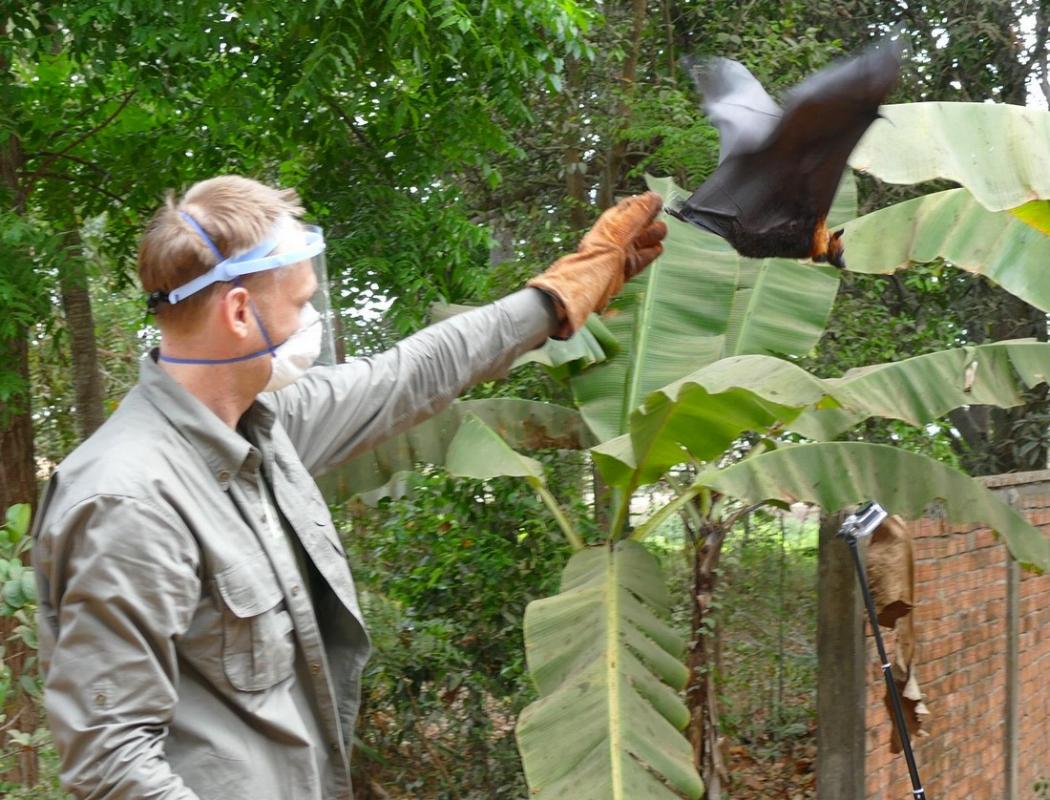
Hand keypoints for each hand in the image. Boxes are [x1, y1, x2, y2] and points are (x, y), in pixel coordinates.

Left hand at [528, 192, 666, 338]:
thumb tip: (655, 196)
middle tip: (659, 224)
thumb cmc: (605, 247)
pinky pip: (640, 259)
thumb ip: (640, 209)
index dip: (646, 204)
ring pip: (642, 242)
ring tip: (660, 235)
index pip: (632, 207)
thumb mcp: (624, 223)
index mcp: (614, 221)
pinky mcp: (625, 268)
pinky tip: (657, 250)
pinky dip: (649, 254)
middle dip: (651, 223)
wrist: (594, 277)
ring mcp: (621, 253)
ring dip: (652, 238)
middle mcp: (617, 236)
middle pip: (639, 225)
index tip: (658, 203)